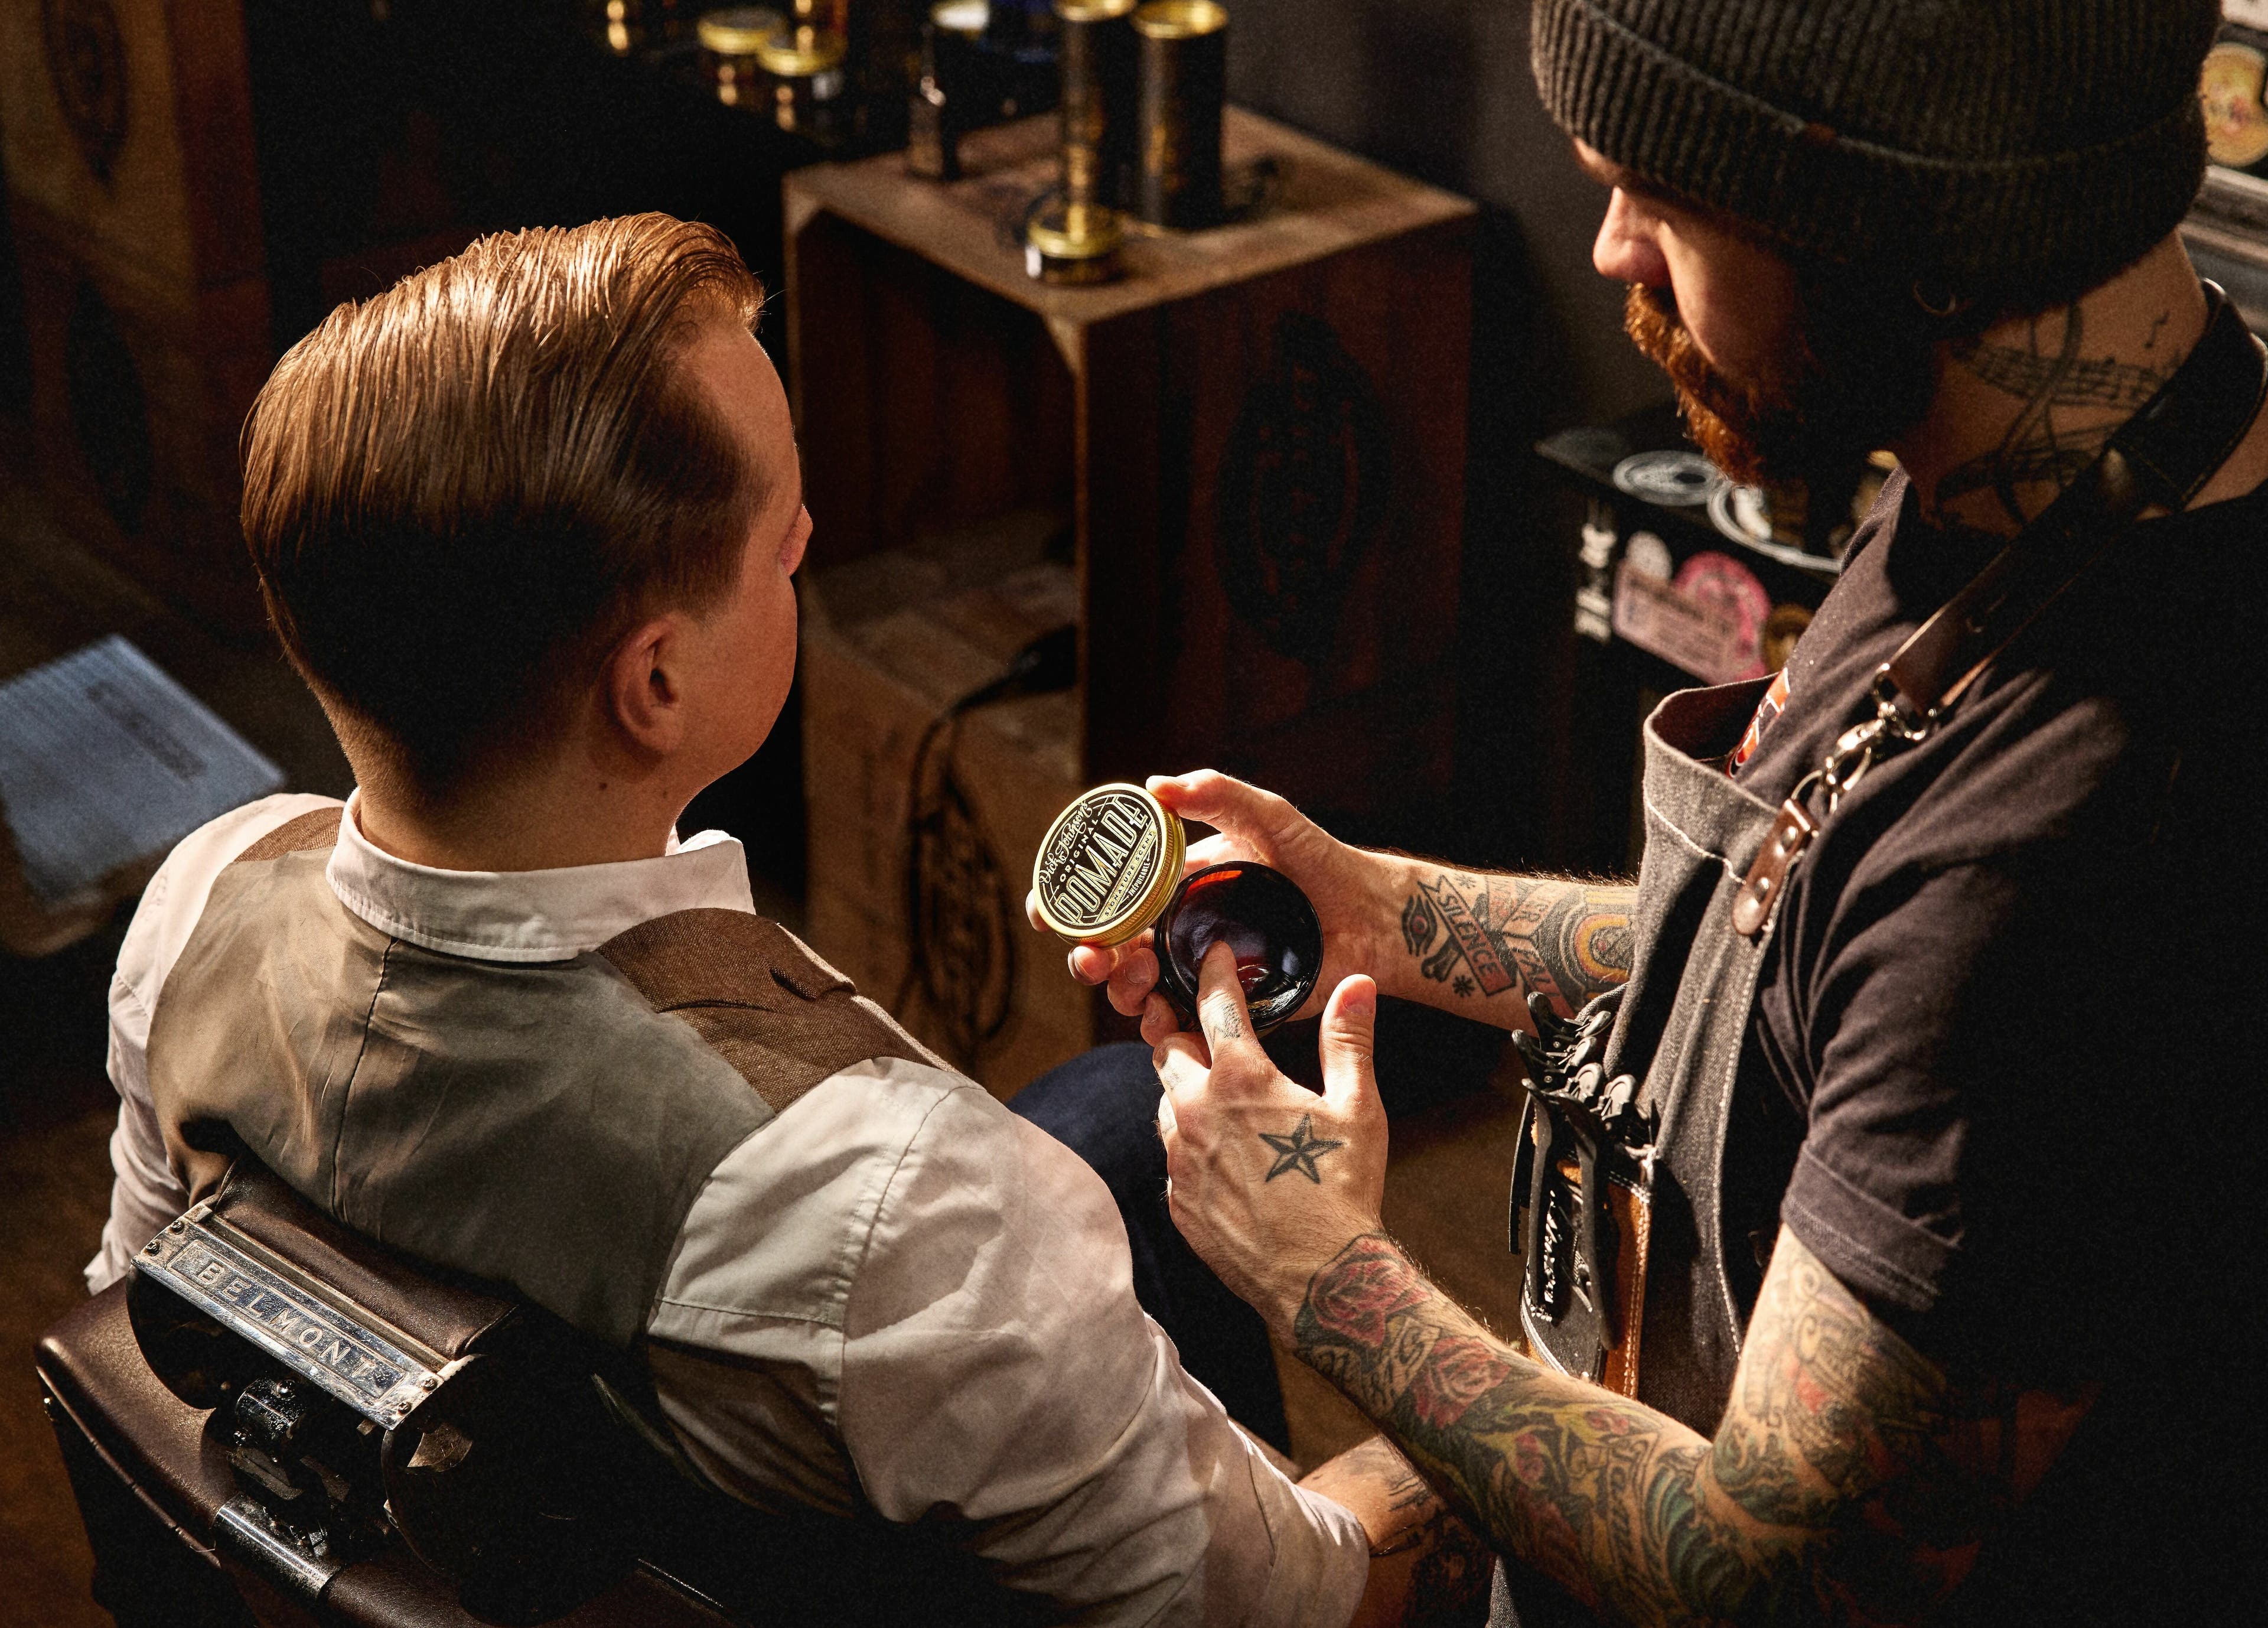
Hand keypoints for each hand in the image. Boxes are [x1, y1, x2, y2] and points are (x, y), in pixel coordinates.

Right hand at [1026, 770, 1388, 1043]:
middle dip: (1087, 957)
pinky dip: (1160, 1026)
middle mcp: (1180, 929)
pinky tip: (1162, 1018)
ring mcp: (1200, 971)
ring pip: (1136, 989)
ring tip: (1136, 981)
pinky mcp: (1228, 1009)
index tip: (1047, 912)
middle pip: (1111, 949)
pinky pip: (1181, 1025)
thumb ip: (1218, 795)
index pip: (1109, 897)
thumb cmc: (1321, 860)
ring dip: (1120, 990)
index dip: (1070, 905)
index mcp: (1177, 885)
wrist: (1371, 916)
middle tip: (1090, 958)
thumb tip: (1155, 785)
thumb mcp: (1268, 817)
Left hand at [1155, 942, 1387, 1333]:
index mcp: (1240, 1078)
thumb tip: (1358, 983)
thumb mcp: (1356, 1107)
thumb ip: (1349, 1040)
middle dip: (1189, 1037)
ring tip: (1223, 1101)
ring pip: (1165, 1104)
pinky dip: (1192, 1147)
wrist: (1318, 1277)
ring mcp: (1178, 1159)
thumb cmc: (1343, 1188)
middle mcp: (1195, 1111)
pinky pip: (1173, 1158)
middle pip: (1169, 1050)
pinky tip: (1225, 1158)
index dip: (1215, 973)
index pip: (1214, 1004)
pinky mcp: (1176, 1200)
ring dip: (1187, 1093)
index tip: (1216, 955)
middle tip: (1216, 1039)